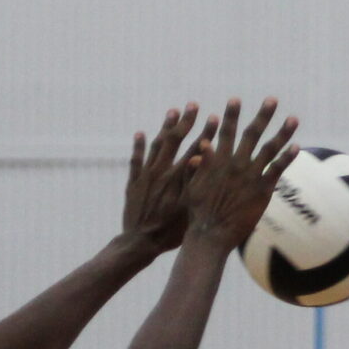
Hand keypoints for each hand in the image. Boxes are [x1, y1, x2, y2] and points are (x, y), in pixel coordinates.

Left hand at [120, 104, 201, 255]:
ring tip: (173, 111)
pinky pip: (136, 160)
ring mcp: (146, 175)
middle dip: (185, 121)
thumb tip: (200, 158)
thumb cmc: (169, 232)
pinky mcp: (133, 182)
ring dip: (165, 127)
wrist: (140, 242)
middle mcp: (162, 171)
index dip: (206, 133)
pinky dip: (139, 146)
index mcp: (178, 178)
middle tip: (193, 105)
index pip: (195, 150)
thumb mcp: (187, 209)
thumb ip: (193, 183)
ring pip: (156, 145)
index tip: (215, 118)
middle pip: (174, 140)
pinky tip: (140, 133)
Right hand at [184, 97, 298, 251]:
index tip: (235, 100)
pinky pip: (277, 170)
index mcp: (218, 160)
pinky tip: (296, 147)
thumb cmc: (197, 212)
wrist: (210, 234)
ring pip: (270, 149)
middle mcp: (236, 163)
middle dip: (263, 115)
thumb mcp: (193, 185)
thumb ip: (199, 164)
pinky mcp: (262, 190)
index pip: (225, 132)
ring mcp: (250, 176)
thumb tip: (204, 144)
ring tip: (294, 118)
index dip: (231, 115)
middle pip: (252, 134)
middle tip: (272, 99)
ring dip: (282, 133)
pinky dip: (286, 158)